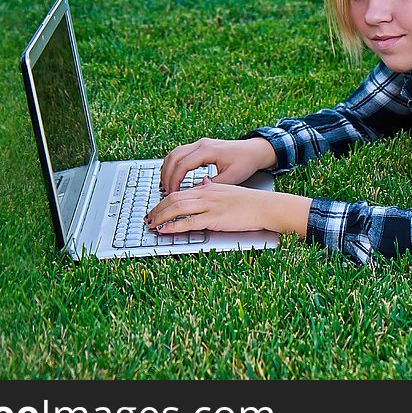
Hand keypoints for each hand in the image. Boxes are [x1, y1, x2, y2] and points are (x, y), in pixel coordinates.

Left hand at [145, 177, 312, 235]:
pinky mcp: (215, 218)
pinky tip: (165, 230)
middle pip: (173, 198)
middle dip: (157, 209)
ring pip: (177, 208)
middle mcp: (205, 194)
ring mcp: (209, 206)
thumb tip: (201, 182)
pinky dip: (174, 226)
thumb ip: (211, 186)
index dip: (163, 201)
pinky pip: (189, 221)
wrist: (264, 206)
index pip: (179, 191)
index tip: (155, 209)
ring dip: (160, 217)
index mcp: (207, 188)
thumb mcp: (227, 189)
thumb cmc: (248, 201)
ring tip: (151, 224)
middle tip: (147, 218)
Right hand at [159, 137, 276, 193]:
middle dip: (167, 175)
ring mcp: (200, 143)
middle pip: (174, 157)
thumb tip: (194, 194)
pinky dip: (173, 164)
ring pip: (174, 153)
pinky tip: (172, 175)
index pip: (182, 165)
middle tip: (165, 191)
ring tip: (166, 185)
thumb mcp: (231, 178)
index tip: (171, 194)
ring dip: (168, 169)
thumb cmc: (246, 162)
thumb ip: (212, 185)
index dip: (174, 180)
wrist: (255, 151)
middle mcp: (201, 144)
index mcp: (208, 150)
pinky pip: (180, 153)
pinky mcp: (201, 146)